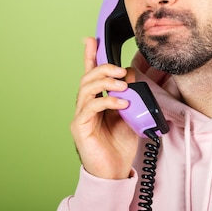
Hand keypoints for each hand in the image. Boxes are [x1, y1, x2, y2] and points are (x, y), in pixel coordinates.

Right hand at [71, 37, 138, 178]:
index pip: (91, 74)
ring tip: (123, 86)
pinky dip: (107, 101)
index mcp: (97, 100)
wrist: (115, 171)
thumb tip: (130, 74)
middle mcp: (85, 105)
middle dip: (104, 68)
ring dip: (106, 83)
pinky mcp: (80, 127)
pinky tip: (122, 103)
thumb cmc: (121, 144)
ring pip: (86, 88)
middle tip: (120, 70)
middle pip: (88, 77)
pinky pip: (90, 107)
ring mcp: (81, 116)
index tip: (90, 39)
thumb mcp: (131, 113)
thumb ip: (130, 94)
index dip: (90, 55)